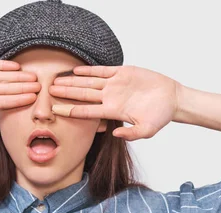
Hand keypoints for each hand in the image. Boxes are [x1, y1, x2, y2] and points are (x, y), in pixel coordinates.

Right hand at [0, 56, 40, 131]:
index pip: (2, 102)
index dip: (17, 100)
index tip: (32, 100)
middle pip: (7, 89)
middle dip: (24, 88)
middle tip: (41, 87)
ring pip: (3, 77)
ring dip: (19, 77)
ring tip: (34, 77)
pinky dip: (4, 64)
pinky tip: (17, 66)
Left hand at [49, 65, 182, 140]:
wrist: (172, 99)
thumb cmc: (160, 116)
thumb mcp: (147, 129)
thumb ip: (131, 133)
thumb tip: (115, 133)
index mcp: (113, 111)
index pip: (86, 111)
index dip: (70, 110)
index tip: (55, 110)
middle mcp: (110, 98)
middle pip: (82, 95)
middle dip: (66, 93)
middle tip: (48, 91)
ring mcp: (115, 85)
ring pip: (89, 83)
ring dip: (73, 81)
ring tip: (56, 80)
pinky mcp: (122, 73)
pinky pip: (102, 71)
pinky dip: (89, 70)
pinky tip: (76, 70)